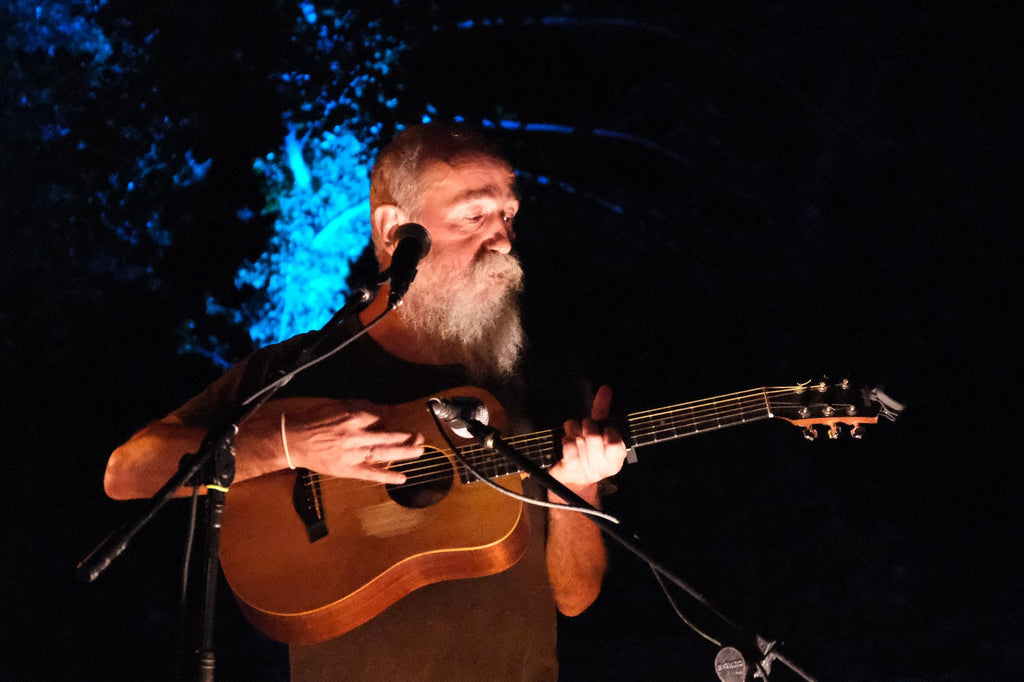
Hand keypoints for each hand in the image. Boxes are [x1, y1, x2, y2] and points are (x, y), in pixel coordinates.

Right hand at [266, 398, 422, 484]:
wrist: (293, 440)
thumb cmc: (313, 421)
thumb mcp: (336, 406)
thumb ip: (358, 408)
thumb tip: (379, 410)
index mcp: (352, 417)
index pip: (380, 416)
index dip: (390, 418)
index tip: (398, 419)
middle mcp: (356, 435)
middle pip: (387, 435)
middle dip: (406, 436)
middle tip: (421, 437)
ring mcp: (353, 454)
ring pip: (382, 453)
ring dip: (403, 453)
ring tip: (420, 452)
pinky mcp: (347, 469)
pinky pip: (370, 473)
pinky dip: (386, 475)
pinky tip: (402, 478)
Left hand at [549, 385, 626, 491]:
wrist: (573, 480)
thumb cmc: (587, 451)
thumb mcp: (598, 432)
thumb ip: (602, 410)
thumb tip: (606, 387)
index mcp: (616, 457)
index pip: (615, 438)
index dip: (607, 430)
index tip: (603, 431)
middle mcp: (604, 465)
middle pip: (594, 435)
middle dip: (586, 427)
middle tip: (584, 431)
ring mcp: (587, 468)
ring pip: (579, 438)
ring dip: (574, 431)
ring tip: (574, 435)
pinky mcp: (571, 468)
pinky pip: (568, 445)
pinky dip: (566, 439)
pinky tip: (566, 443)